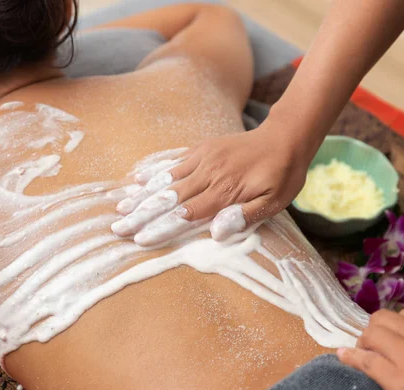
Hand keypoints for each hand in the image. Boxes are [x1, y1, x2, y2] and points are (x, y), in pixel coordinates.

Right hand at [112, 119, 312, 245]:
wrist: (284, 137)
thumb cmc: (282, 174)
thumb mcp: (275, 201)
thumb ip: (246, 216)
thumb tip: (216, 232)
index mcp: (226, 190)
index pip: (187, 214)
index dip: (162, 227)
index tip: (140, 239)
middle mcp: (210, 173)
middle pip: (169, 198)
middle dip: (142, 215)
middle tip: (118, 228)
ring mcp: (203, 158)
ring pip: (166, 180)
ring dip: (142, 196)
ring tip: (120, 209)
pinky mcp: (202, 149)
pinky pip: (173, 162)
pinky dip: (154, 172)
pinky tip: (137, 180)